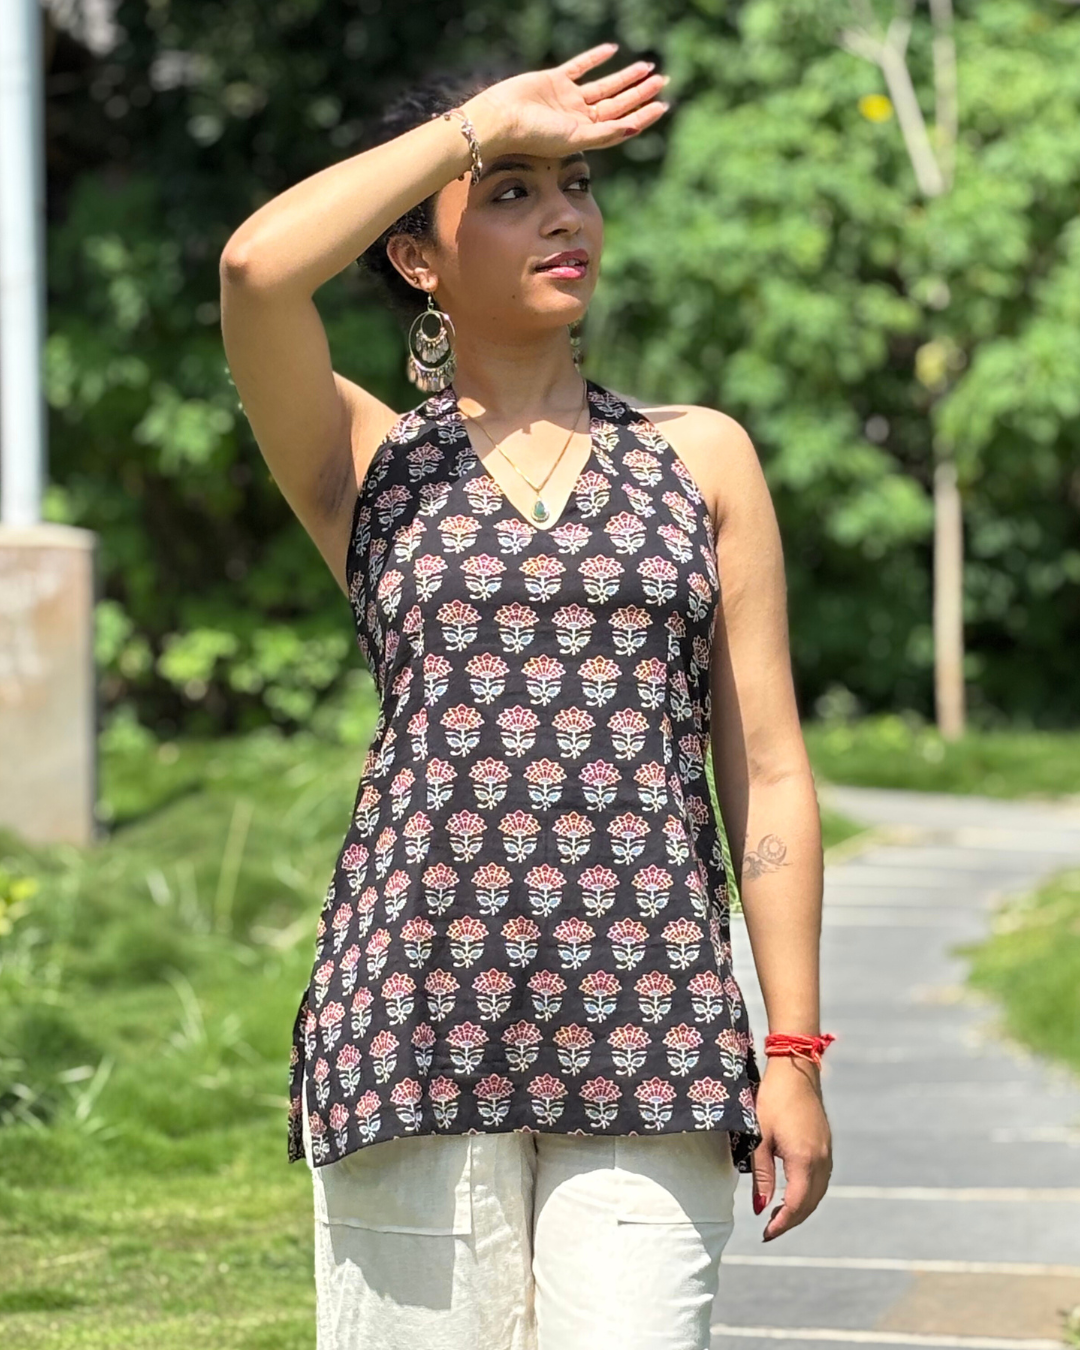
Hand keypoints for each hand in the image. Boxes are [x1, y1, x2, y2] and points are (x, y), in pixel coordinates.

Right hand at [463, 42, 669, 159]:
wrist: (501, 119)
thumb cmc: (534, 136)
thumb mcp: (574, 139)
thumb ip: (605, 134)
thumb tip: (635, 127)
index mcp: (585, 135)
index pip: (621, 123)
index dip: (643, 115)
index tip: (663, 105)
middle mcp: (578, 118)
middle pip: (617, 103)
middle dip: (640, 93)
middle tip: (663, 80)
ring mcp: (567, 99)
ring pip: (604, 85)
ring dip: (625, 77)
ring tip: (647, 67)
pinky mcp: (554, 80)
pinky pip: (579, 66)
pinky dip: (595, 58)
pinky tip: (611, 51)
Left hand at [752, 1056, 832, 1240]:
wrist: (795, 1071)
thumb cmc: (772, 1101)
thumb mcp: (760, 1138)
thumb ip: (762, 1176)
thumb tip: (761, 1209)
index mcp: (805, 1160)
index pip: (797, 1206)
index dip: (782, 1224)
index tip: (766, 1235)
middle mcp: (821, 1161)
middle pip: (810, 1204)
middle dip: (791, 1221)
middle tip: (770, 1230)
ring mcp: (827, 1153)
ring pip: (818, 1193)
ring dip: (801, 1208)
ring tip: (779, 1216)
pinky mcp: (826, 1145)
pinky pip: (821, 1180)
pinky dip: (808, 1194)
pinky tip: (793, 1193)